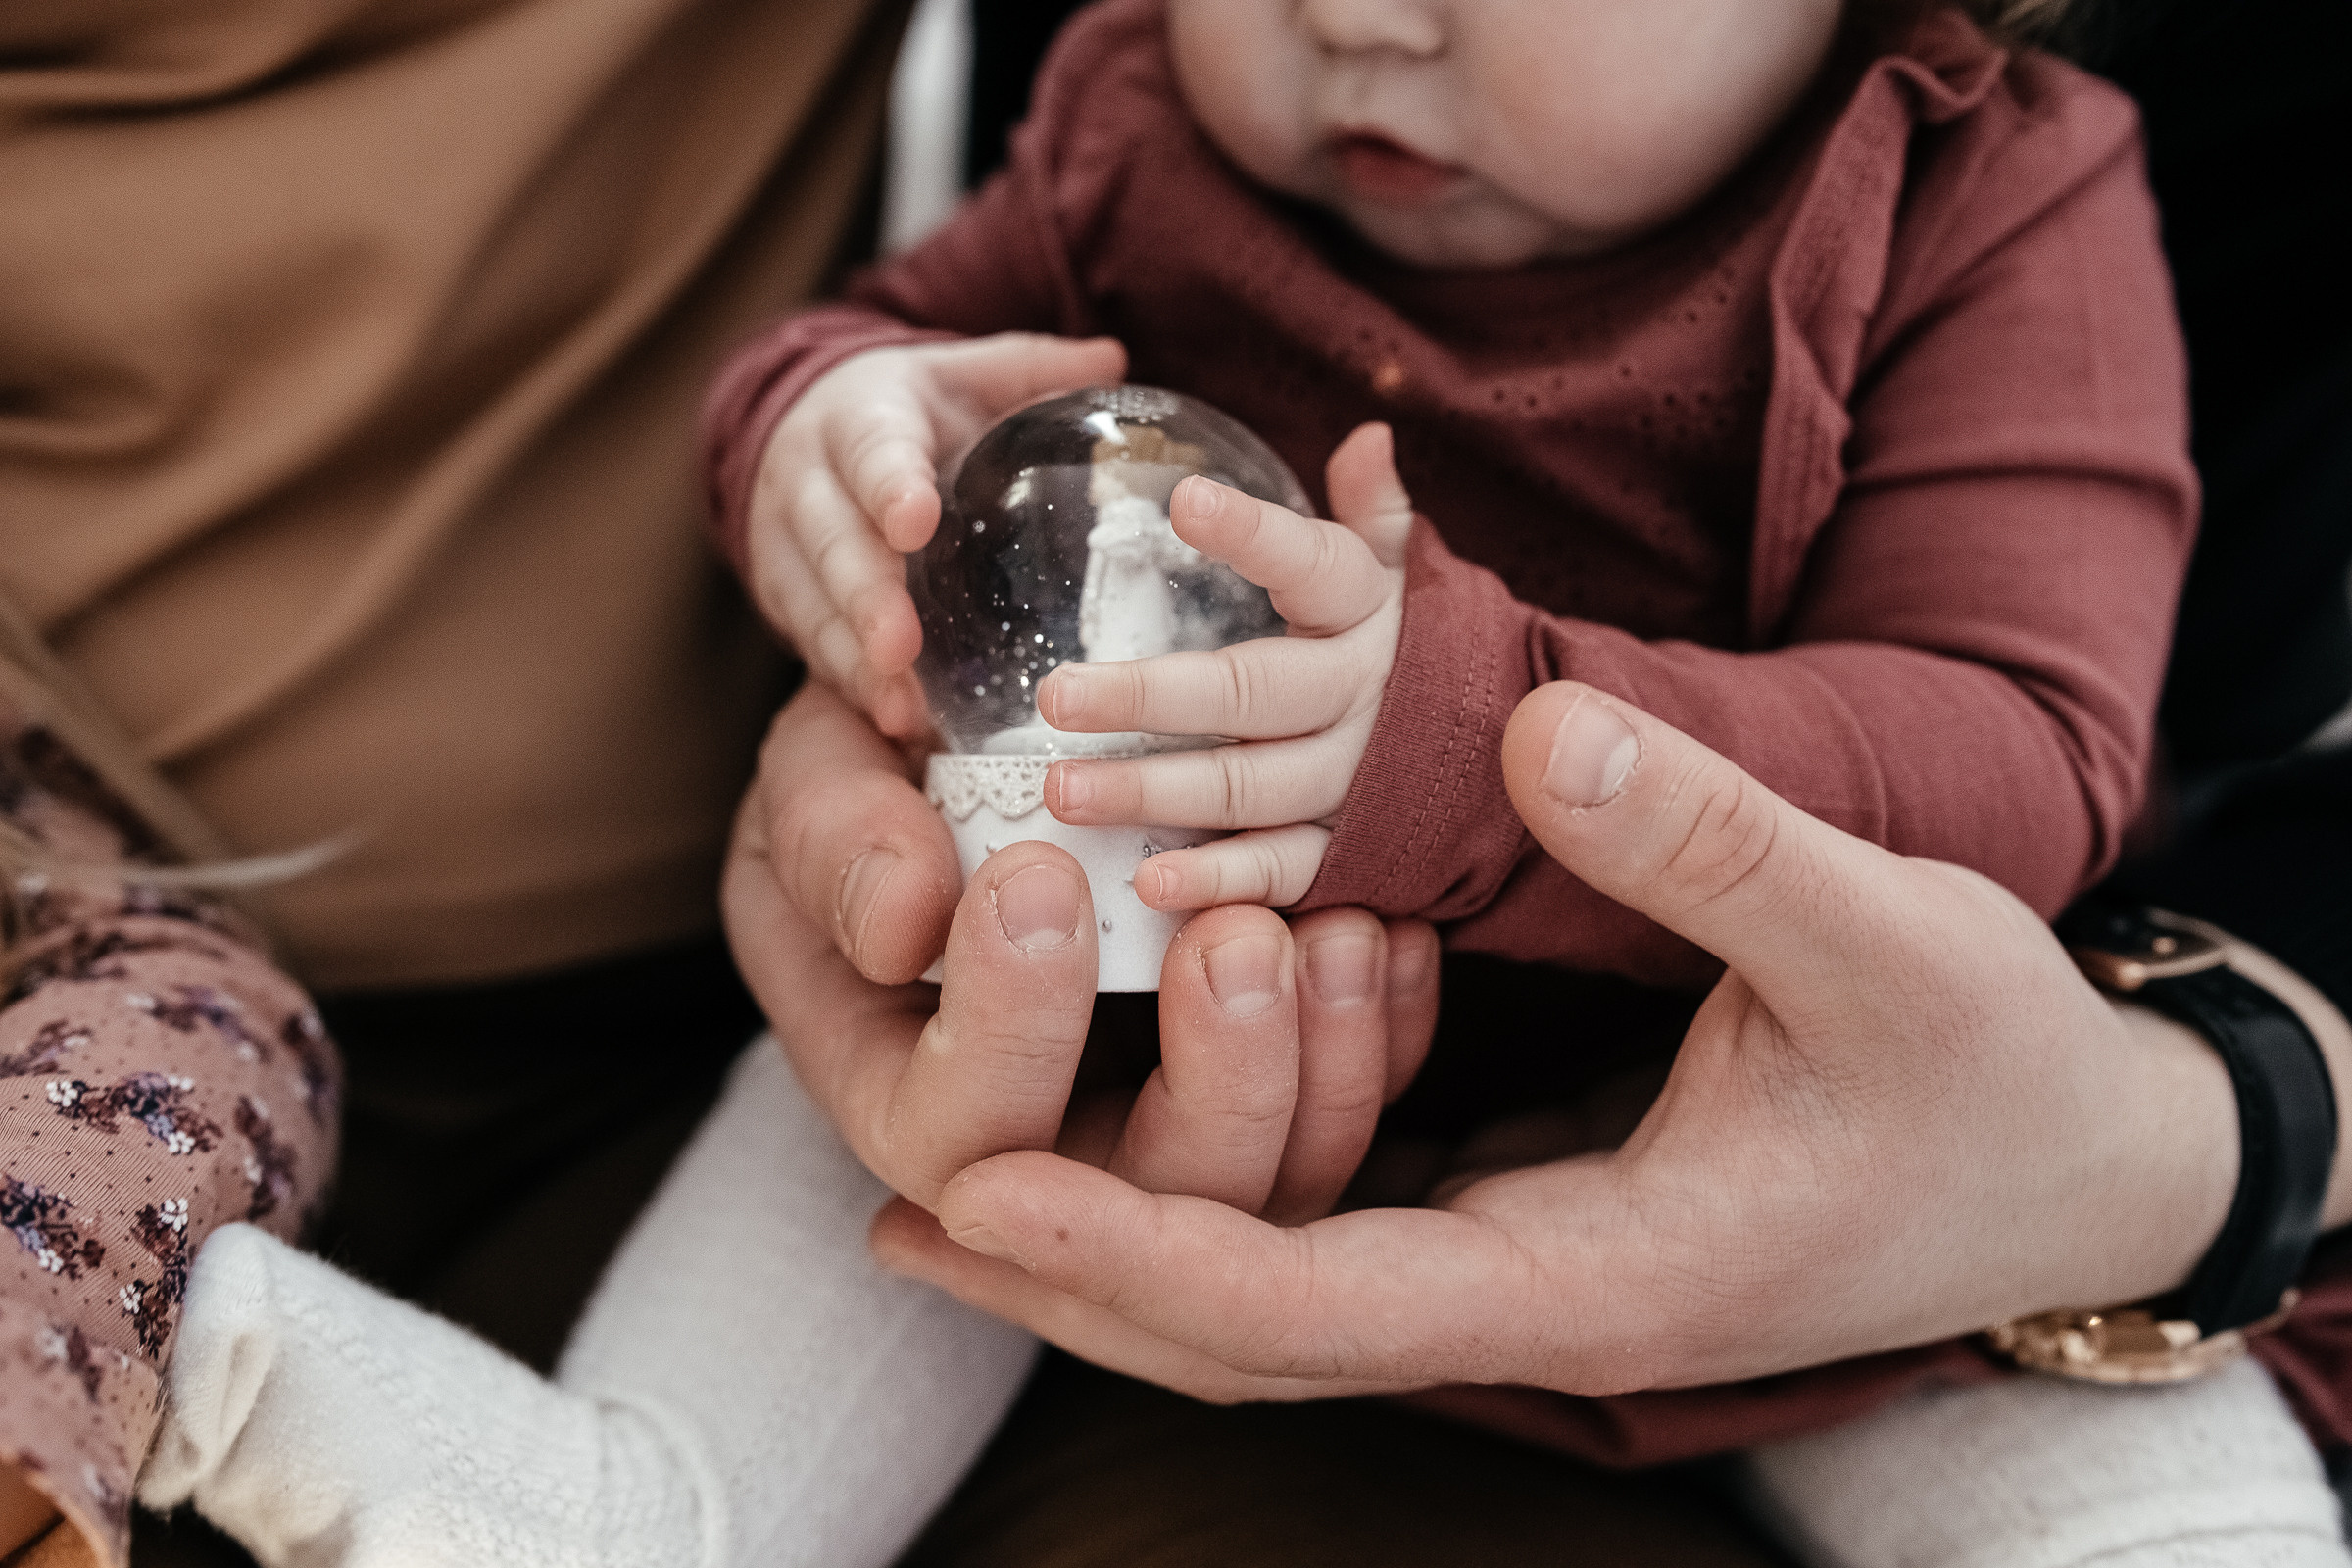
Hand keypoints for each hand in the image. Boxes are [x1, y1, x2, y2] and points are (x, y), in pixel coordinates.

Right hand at [720, 681, 1439, 1220]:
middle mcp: (1038, 1153)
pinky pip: (1348, 1111)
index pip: (959, 1137)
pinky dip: (1384, 1032)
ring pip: (1270, 1186)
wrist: (956, 759)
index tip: (1038, 877)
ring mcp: (1158, 1127)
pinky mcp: (1261, 1092)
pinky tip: (1390, 933)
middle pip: (1145, 1205)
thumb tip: (903, 923)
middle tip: (1240, 933)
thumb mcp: (817, 784)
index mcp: (902, 1097)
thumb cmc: (871, 781)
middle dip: (1214, 1080)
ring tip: (1338, 928)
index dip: (1007, 1031)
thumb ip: (837, 841)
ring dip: (1321, 1064)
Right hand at [746, 333, 1126, 736]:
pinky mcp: (784, 593)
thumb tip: (1112, 358)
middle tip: (901, 648)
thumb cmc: (908, 408)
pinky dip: (849, 682)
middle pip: (831, 540)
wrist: (803, 426)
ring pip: (812, 602)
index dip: (888, 485)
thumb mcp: (964, 373)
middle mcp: (807, 477)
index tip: (914, 521)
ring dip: (852, 657)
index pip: (870, 448)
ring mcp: (785, 541)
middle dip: (863, 596)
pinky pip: (810, 642)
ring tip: (899, 707)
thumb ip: (1032, 368)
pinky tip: (894, 719)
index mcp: (859, 416)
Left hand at [870, 681, 2274, 1402]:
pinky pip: (1331, 1236)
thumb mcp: (1889, 943)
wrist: (2066, 1161)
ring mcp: (1524, 1269)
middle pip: (1255, 1330)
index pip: (1322, 1295)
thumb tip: (1537, 731)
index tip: (982, 1180)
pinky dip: (1211, 1204)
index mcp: (1600, 1270)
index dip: (1142, 1245)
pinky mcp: (1524, 1220)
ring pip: (1281, 1295)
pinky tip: (1132, 1134)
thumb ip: (1713, 846)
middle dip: (1082, 1280)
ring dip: (1124, 1249)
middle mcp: (1534, 1293)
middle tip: (906, 1208)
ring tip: (962, 1185)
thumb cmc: (1993, 1075)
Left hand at [1035, 422, 1413, 908]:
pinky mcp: (1354, 855)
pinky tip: (1147, 882)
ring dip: (1155, 793)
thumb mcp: (1404, 576)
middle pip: (1251, 692)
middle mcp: (1363, 696)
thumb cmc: (1418, 652)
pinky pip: (1283, 870)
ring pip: (1249, 787)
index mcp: (1371, 611)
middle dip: (1150, 696)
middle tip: (1056, 696)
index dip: (1252, 534)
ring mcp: (1357, 782)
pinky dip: (1218, 882)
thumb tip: (1368, 433)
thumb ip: (1374, 512)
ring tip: (1064, 790)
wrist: (1508, 765)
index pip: (1311, 562)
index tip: (1184, 500)